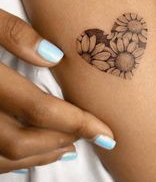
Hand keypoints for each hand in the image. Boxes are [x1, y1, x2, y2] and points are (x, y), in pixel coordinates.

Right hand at [0, 9, 115, 173]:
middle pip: (21, 140)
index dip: (78, 123)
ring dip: (43, 154)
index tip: (106, 132)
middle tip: (91, 134)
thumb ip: (13, 33)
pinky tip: (37, 156)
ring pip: (4, 156)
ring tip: (71, 146)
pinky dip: (18, 162)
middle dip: (62, 140)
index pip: (38, 109)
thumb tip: (54, 56)